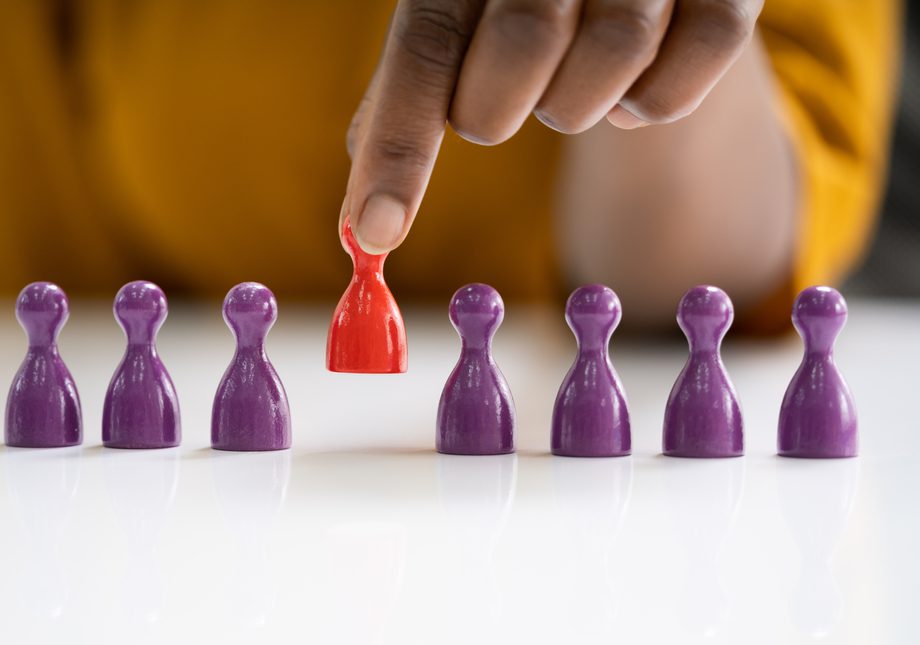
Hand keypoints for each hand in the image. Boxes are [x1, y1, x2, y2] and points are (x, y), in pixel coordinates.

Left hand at [342, 0, 762, 254]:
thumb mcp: (463, 15)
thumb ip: (415, 89)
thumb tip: (362, 215)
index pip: (425, 46)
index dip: (398, 147)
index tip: (374, 234)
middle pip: (519, 54)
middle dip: (500, 106)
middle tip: (506, 94)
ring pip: (605, 69)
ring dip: (579, 103)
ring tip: (577, 68)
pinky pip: (672, 93)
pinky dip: (646, 108)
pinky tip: (635, 75)